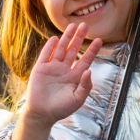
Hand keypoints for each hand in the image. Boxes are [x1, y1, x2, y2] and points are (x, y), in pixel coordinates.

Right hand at [8, 23, 100, 139]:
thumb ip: (85, 86)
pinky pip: (46, 55)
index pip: (85, 60)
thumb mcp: (78, 99)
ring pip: (61, 49)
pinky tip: (56, 38)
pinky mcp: (41, 69)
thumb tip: (89, 71)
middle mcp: (64, 70)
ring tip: (72, 26)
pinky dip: (50, 46)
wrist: (42, 114)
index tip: (99, 40)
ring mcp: (52, 68)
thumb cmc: (61, 109)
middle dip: (79, 38)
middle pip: (73, 50)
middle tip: (85, 25)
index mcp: (75, 77)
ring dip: (66, 38)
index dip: (92, 50)